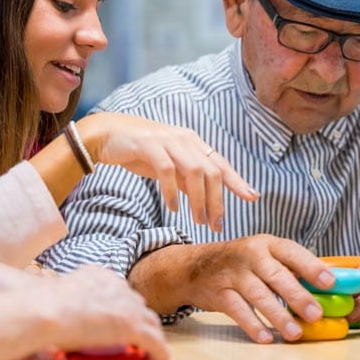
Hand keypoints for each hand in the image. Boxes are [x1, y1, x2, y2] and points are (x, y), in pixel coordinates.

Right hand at [31, 265, 169, 359]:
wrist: (46, 310)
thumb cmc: (41, 306)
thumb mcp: (58, 294)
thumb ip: (63, 300)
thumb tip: (50, 315)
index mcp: (100, 276)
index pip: (120, 291)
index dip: (124, 306)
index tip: (122, 318)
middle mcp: (118, 287)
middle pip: (138, 305)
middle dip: (141, 319)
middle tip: (138, 336)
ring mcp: (127, 306)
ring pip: (151, 323)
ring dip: (154, 337)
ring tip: (153, 351)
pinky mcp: (132, 327)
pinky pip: (154, 342)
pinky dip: (161, 354)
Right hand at [79, 112, 258, 232]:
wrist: (107, 134)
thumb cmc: (140, 151)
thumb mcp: (169, 165)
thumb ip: (187, 179)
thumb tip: (206, 199)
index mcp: (193, 142)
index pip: (221, 163)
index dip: (237, 181)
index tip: (252, 197)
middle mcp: (185, 139)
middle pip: (211, 170)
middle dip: (217, 200)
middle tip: (215, 225)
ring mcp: (167, 140)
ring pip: (194, 170)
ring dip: (198, 199)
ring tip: (198, 220)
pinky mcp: (148, 145)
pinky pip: (167, 170)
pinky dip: (173, 191)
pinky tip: (174, 207)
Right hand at [131, 235, 334, 343]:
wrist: (194, 266)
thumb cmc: (240, 263)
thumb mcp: (262, 255)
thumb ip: (290, 268)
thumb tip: (329, 286)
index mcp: (266, 244)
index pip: (292, 252)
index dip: (311, 266)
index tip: (330, 282)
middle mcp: (249, 255)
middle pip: (276, 275)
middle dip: (297, 295)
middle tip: (315, 314)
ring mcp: (232, 274)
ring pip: (257, 294)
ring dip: (277, 315)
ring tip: (294, 333)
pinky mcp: (218, 293)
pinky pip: (237, 310)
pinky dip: (252, 324)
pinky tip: (266, 338)